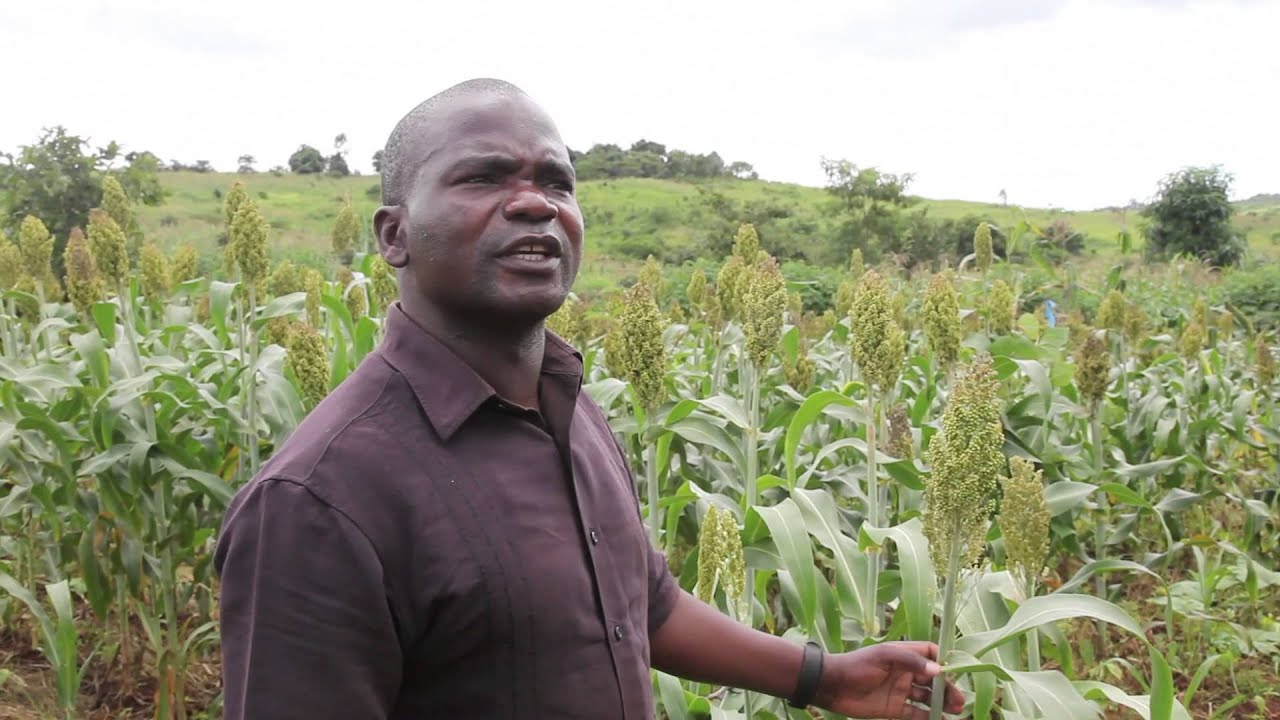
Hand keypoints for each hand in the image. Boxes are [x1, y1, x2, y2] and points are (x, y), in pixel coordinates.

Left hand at [811, 641, 964, 718]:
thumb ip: (912, 661)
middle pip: (933, 679)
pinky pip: (916, 713)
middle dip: (947, 688)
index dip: (943, 660)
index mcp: (903, 655)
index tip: (955, 670)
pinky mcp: (895, 708)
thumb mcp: (885, 656)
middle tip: (959, 700)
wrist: (833, 686)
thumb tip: (940, 670)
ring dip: (942, 703)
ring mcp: (900, 690)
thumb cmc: (857, 665)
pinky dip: (929, 717)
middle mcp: (905, 672)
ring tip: (955, 710)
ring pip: (928, 697)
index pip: (930, 653)